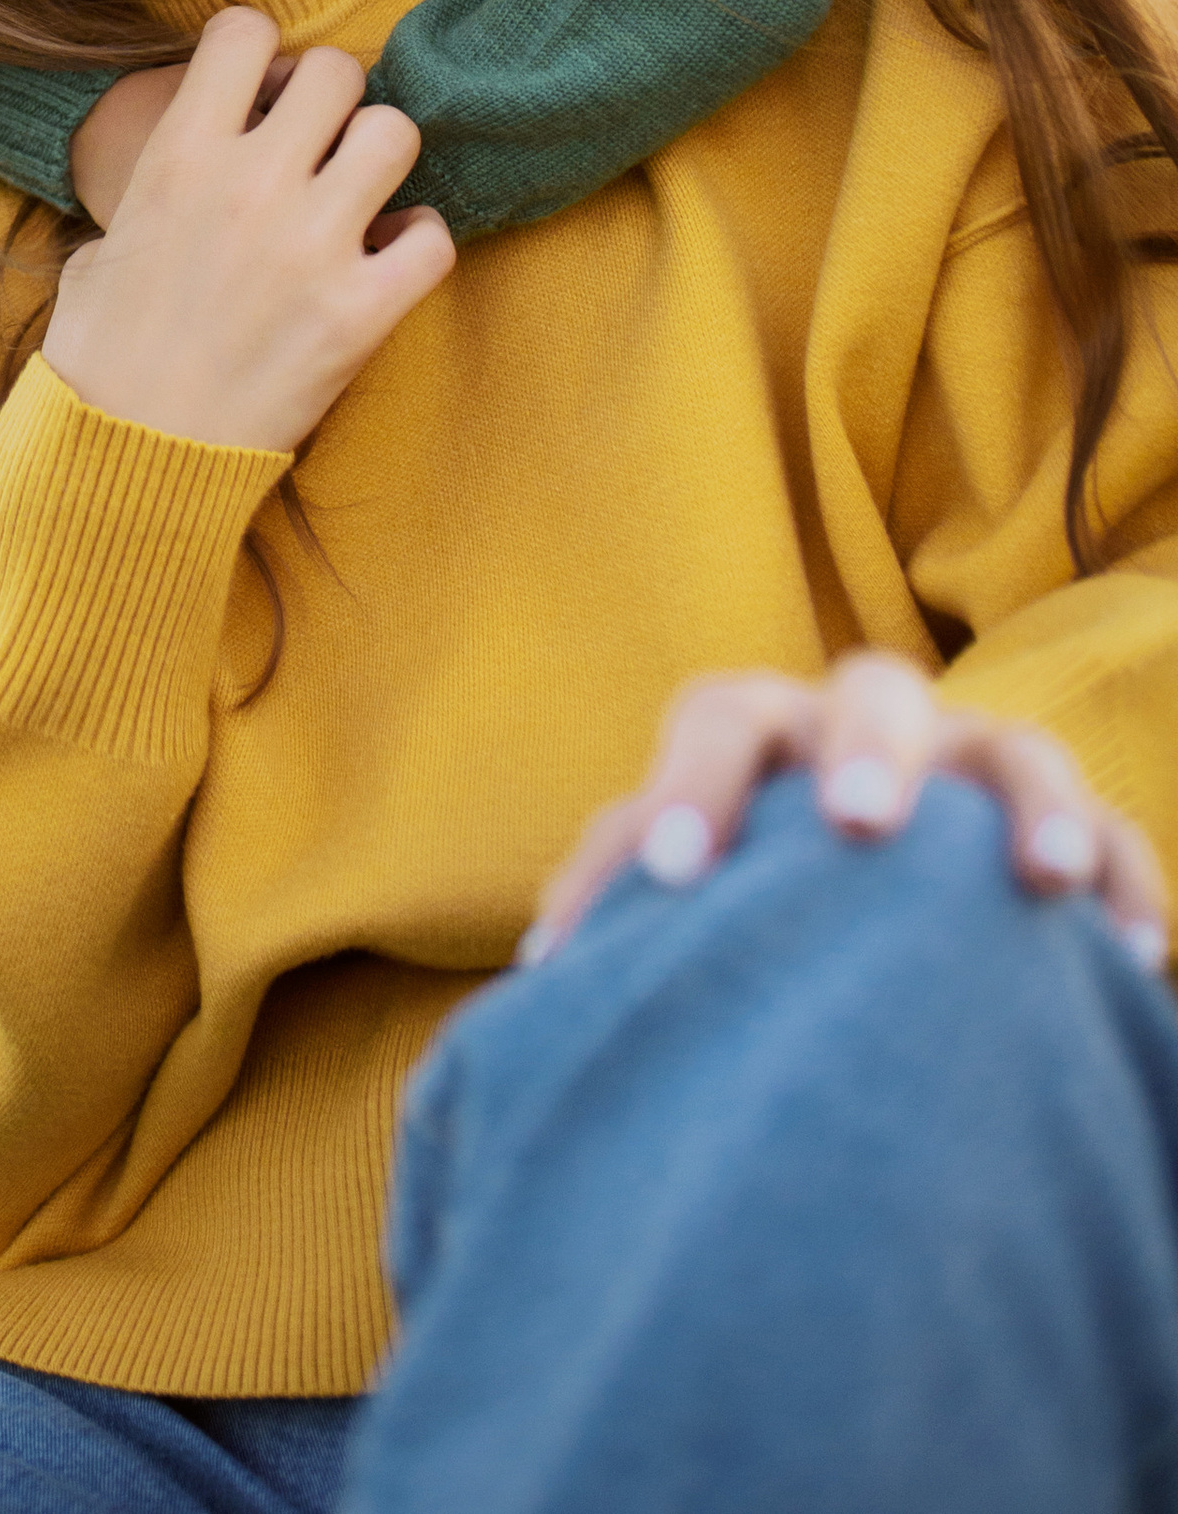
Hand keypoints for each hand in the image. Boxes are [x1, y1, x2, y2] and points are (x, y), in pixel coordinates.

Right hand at [42, 6, 451, 454]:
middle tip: (318, 146)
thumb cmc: (102, 356)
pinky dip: (419, 245)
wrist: (129, 455)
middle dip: (331, 102)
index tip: (258, 93)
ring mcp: (312, 246)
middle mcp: (251, 184)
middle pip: (337, 72)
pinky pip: (433, 238)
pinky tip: (387, 262)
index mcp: (179, 155)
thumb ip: (157, 189)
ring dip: (380, 160)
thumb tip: (183, 171)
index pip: (244, 29)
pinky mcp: (359, 313)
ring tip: (358, 197)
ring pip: (396, 133)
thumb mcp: (102, 245)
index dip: (259, 53)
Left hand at [523, 650, 1168, 971]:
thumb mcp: (682, 885)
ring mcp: (973, 769)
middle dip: (868, 746)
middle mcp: (868, 730)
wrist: (849, 909)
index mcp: (765, 733)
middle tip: (858, 822)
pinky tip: (1134, 956)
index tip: (675, 873)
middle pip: (872, 689)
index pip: (719, 715)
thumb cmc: (741, 895)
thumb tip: (548, 977)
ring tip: (1042, 881)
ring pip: (1015, 744)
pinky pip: (1115, 831)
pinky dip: (1125, 879)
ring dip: (1031, 802)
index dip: (693, 778)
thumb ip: (617, 903)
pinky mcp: (1060, 825)